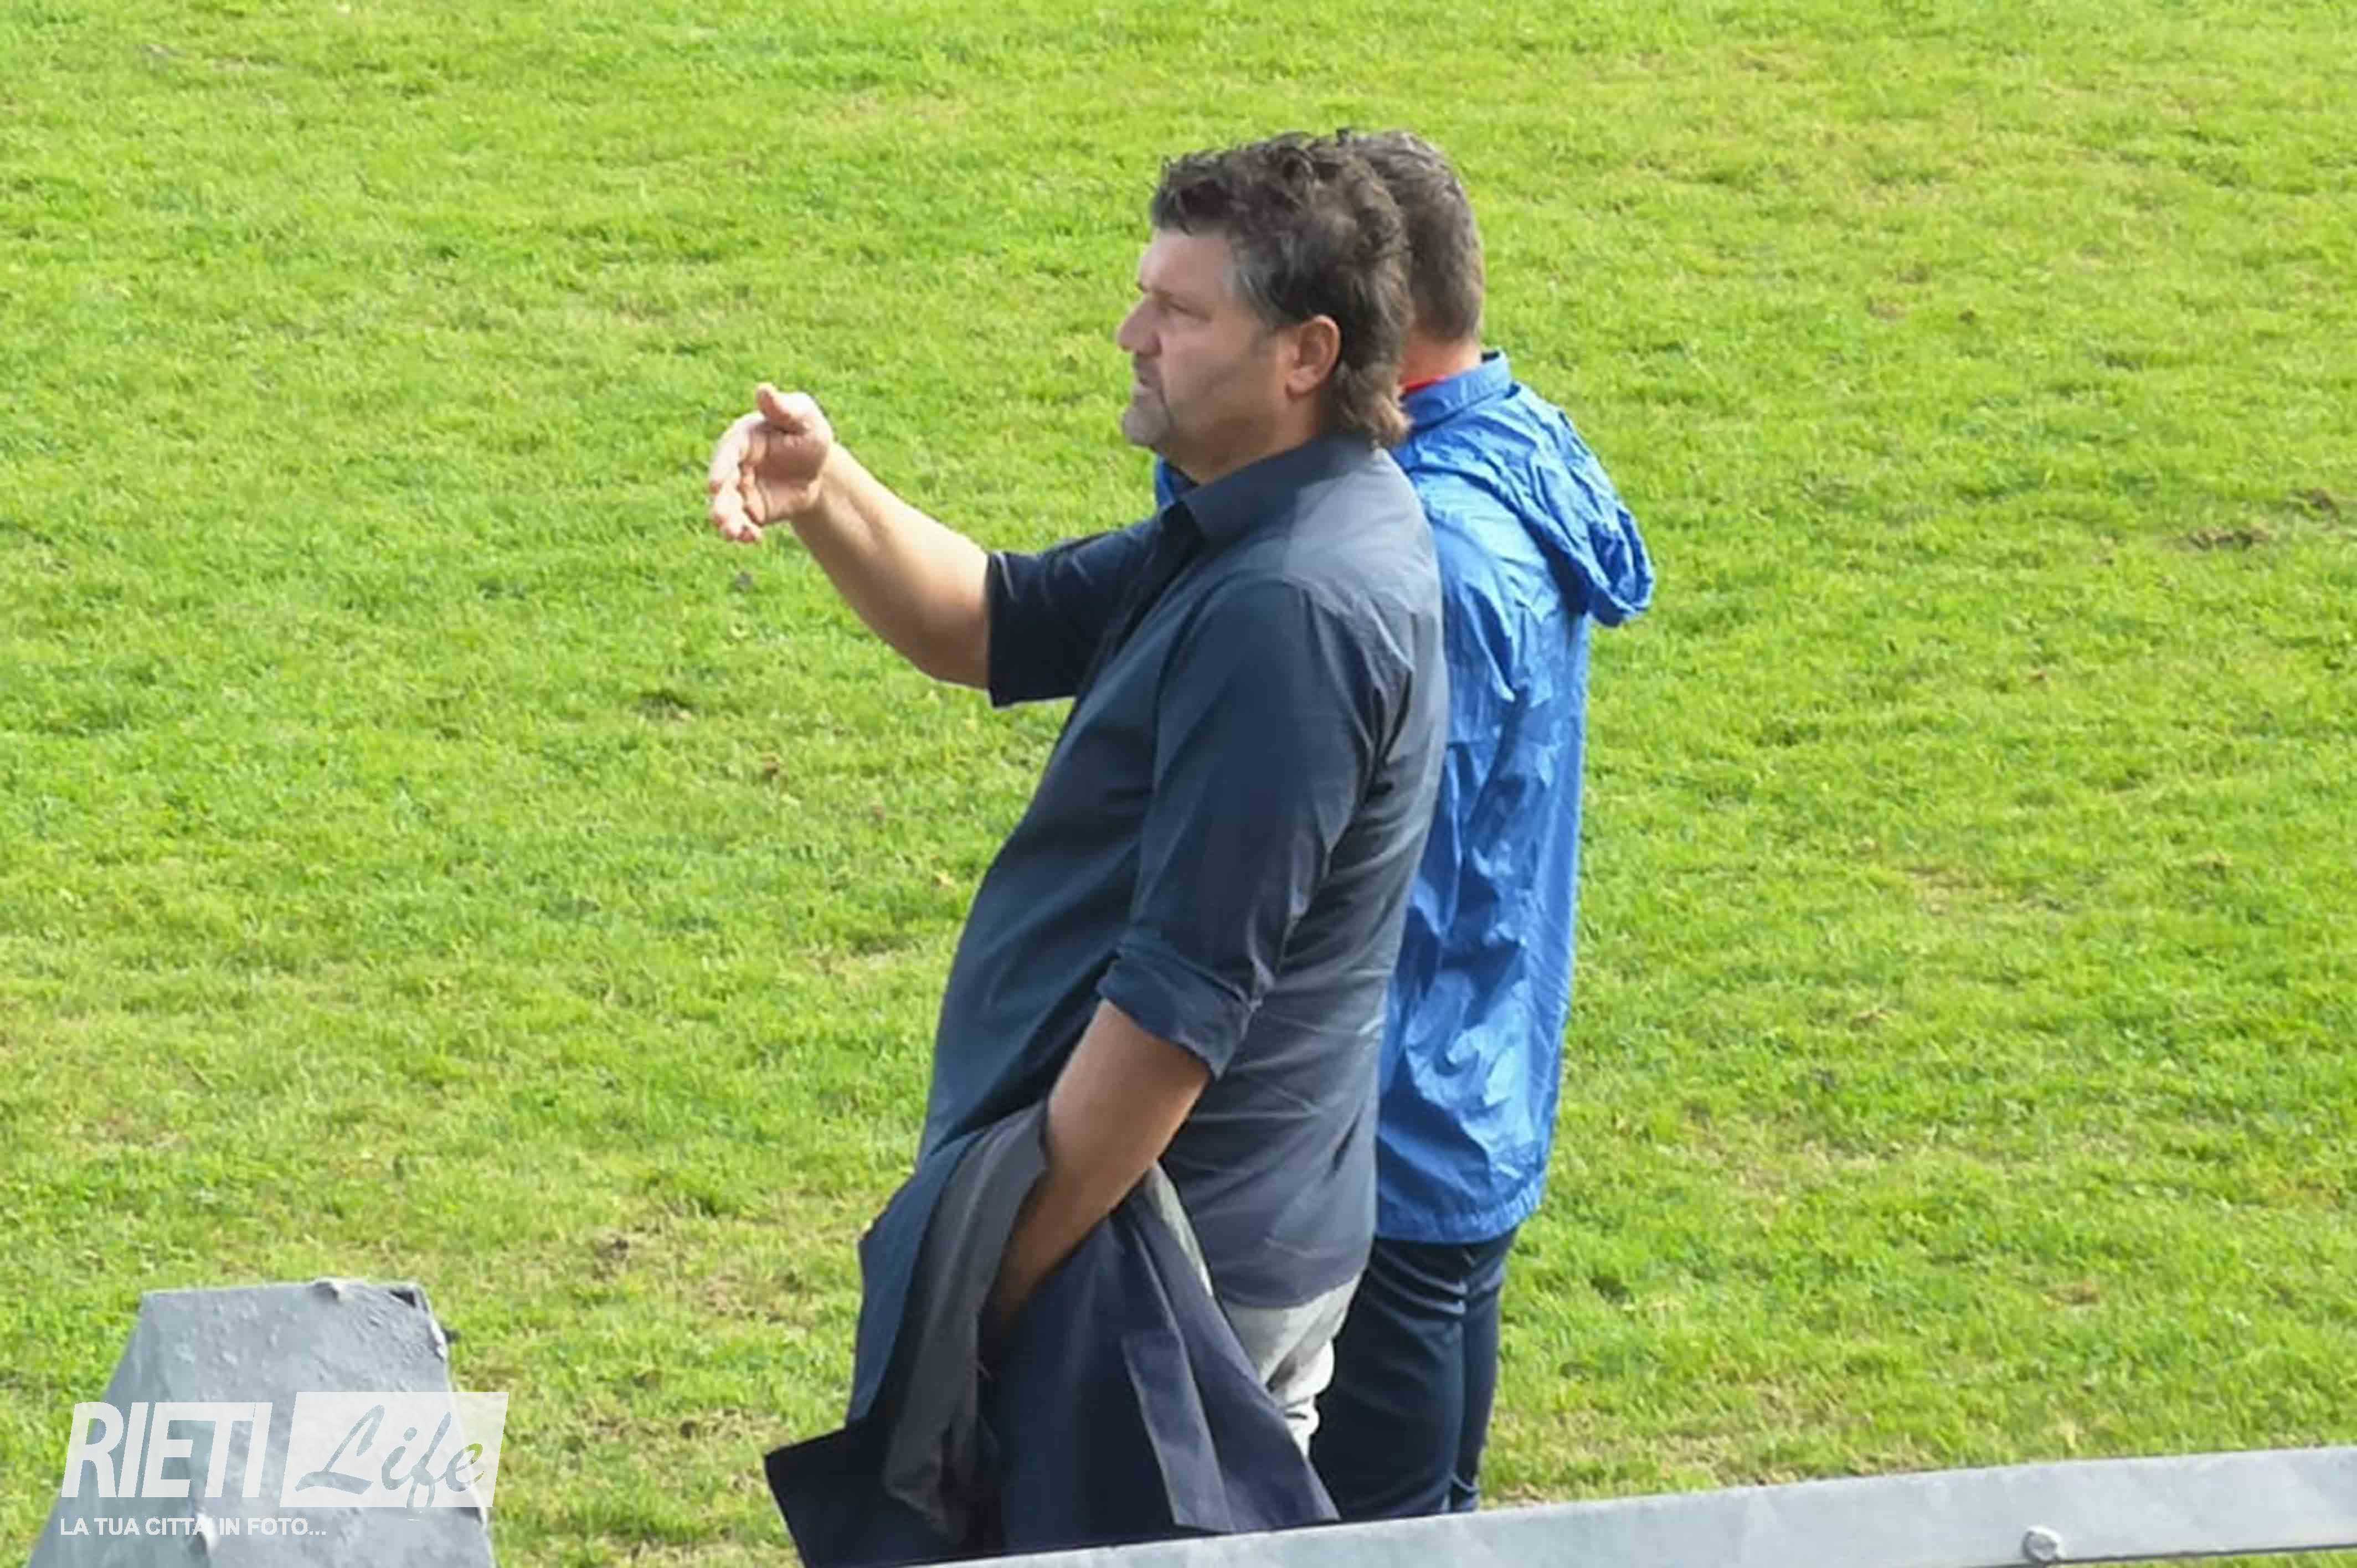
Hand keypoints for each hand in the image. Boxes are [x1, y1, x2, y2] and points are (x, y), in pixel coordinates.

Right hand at [706, 383, 835, 542]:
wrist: (819, 468)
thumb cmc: (809, 433)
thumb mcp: (805, 418)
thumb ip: (783, 408)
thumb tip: (764, 389)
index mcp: (743, 438)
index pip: (727, 452)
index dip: (719, 467)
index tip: (715, 485)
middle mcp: (736, 464)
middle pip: (722, 483)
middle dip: (720, 501)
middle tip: (720, 518)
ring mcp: (740, 488)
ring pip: (729, 506)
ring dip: (728, 521)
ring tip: (732, 534)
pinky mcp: (750, 509)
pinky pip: (744, 523)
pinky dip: (745, 532)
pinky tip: (753, 539)